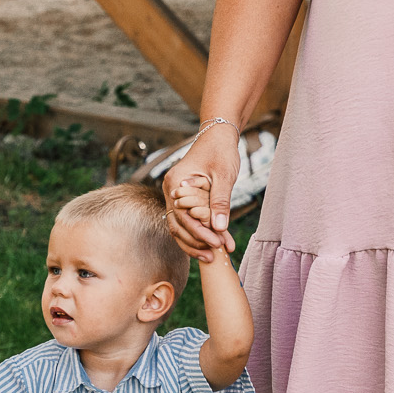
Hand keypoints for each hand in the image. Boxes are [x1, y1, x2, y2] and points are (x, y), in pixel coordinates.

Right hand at [162, 126, 240, 259]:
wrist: (218, 136)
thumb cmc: (221, 151)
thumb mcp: (224, 175)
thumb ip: (220, 201)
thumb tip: (220, 228)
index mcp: (175, 183)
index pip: (183, 216)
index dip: (199, 233)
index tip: (216, 244)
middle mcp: (170, 191)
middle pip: (177, 225)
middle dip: (196, 242)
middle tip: (214, 256)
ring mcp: (175, 196)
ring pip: (180, 227)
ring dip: (195, 242)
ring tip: (213, 256)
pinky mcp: (184, 200)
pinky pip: (187, 221)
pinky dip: (198, 233)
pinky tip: (211, 244)